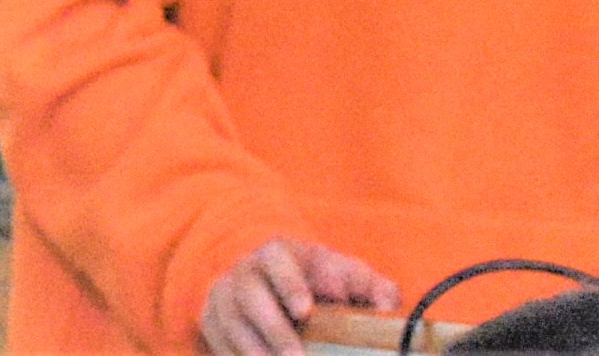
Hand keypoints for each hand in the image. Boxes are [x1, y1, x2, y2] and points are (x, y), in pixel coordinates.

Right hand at [194, 235, 399, 355]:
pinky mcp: (212, 322)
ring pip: (230, 323)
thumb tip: (386, 307)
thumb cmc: (320, 282)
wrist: (271, 284)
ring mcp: (224, 297)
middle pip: (250, 295)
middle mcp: (245, 271)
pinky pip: (218, 343)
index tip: (306, 310)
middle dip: (274, 329)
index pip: (278, 262)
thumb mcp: (348, 276)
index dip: (290, 285)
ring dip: (253, 349)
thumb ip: (375, 288)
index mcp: (279, 253)